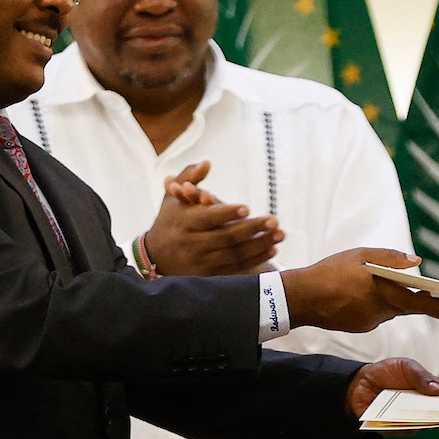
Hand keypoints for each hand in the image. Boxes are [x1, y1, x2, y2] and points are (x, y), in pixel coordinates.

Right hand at [145, 161, 283, 275]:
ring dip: (260, 245)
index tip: (248, 207)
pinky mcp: (209, 275)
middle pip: (226, 237)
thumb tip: (207, 163)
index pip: (207, 219)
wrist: (158, 257)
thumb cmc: (171, 220)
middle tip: (275, 220)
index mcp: (183, 223)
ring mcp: (201, 262)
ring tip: (280, 234)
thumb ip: (189, 177)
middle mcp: (191, 244)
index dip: (227, 214)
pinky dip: (256, 260)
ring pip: (235, 254)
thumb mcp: (173, 198)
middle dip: (252, 229)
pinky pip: (236, 269)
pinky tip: (272, 250)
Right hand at [281, 248, 438, 332]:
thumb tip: (415, 260)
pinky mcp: (360, 326)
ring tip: (407, 292)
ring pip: (392, 311)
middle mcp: (378, 310)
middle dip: (425, 306)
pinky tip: (371, 296)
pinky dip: (380, 306)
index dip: (434, 306)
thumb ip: (390, 258)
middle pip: (407, 308)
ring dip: (400, 303)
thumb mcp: (360, 255)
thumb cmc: (330, 272)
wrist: (301, 298)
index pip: (415, 302)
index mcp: (380, 291)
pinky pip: (377, 315)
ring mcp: (369, 321)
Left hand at [345, 357, 438, 418]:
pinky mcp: (393, 427)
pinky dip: (403, 426)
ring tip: (423, 416)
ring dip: (422, 422)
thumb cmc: (387, 371)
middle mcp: (421, 408)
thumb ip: (421, 376)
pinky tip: (401, 420)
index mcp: (429, 391)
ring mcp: (408, 419)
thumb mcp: (406, 366)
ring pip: (420, 425)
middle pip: (437, 416)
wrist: (360, 381)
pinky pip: (401, 431)